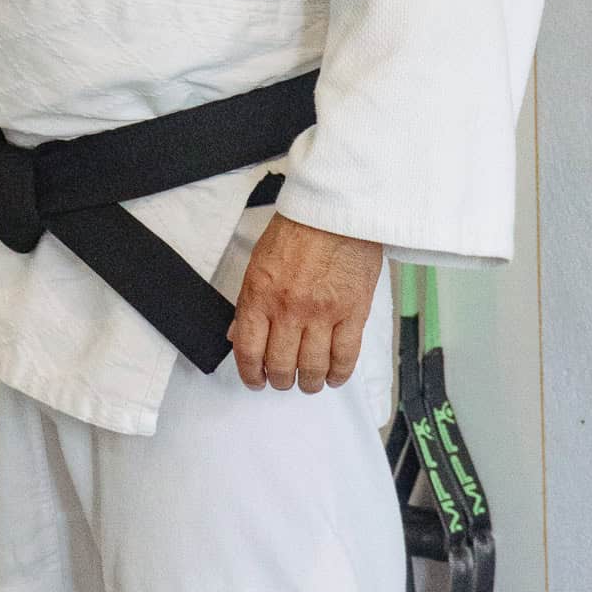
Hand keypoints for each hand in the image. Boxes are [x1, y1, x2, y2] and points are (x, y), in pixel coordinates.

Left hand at [229, 212, 382, 394]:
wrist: (335, 209)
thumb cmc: (298, 229)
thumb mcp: (259, 262)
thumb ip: (249, 303)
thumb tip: (239, 335)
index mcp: (259, 294)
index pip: (249, 351)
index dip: (251, 374)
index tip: (256, 380)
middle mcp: (289, 308)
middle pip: (282, 365)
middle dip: (281, 380)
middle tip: (284, 379)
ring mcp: (322, 313)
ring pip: (313, 367)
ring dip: (310, 382)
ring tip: (310, 381)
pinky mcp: (353, 312)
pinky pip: (345, 356)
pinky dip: (339, 374)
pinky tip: (334, 376)